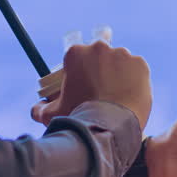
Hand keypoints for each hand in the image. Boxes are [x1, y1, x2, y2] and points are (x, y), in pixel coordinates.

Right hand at [30, 41, 151, 130]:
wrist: (109, 128)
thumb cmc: (78, 118)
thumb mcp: (52, 115)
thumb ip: (41, 109)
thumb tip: (36, 108)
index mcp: (75, 53)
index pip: (76, 53)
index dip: (79, 65)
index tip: (83, 78)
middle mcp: (99, 47)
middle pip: (100, 53)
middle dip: (100, 66)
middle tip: (101, 87)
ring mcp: (122, 54)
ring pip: (120, 61)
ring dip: (118, 73)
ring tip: (116, 96)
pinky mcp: (140, 64)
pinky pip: (137, 70)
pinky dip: (134, 80)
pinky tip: (129, 95)